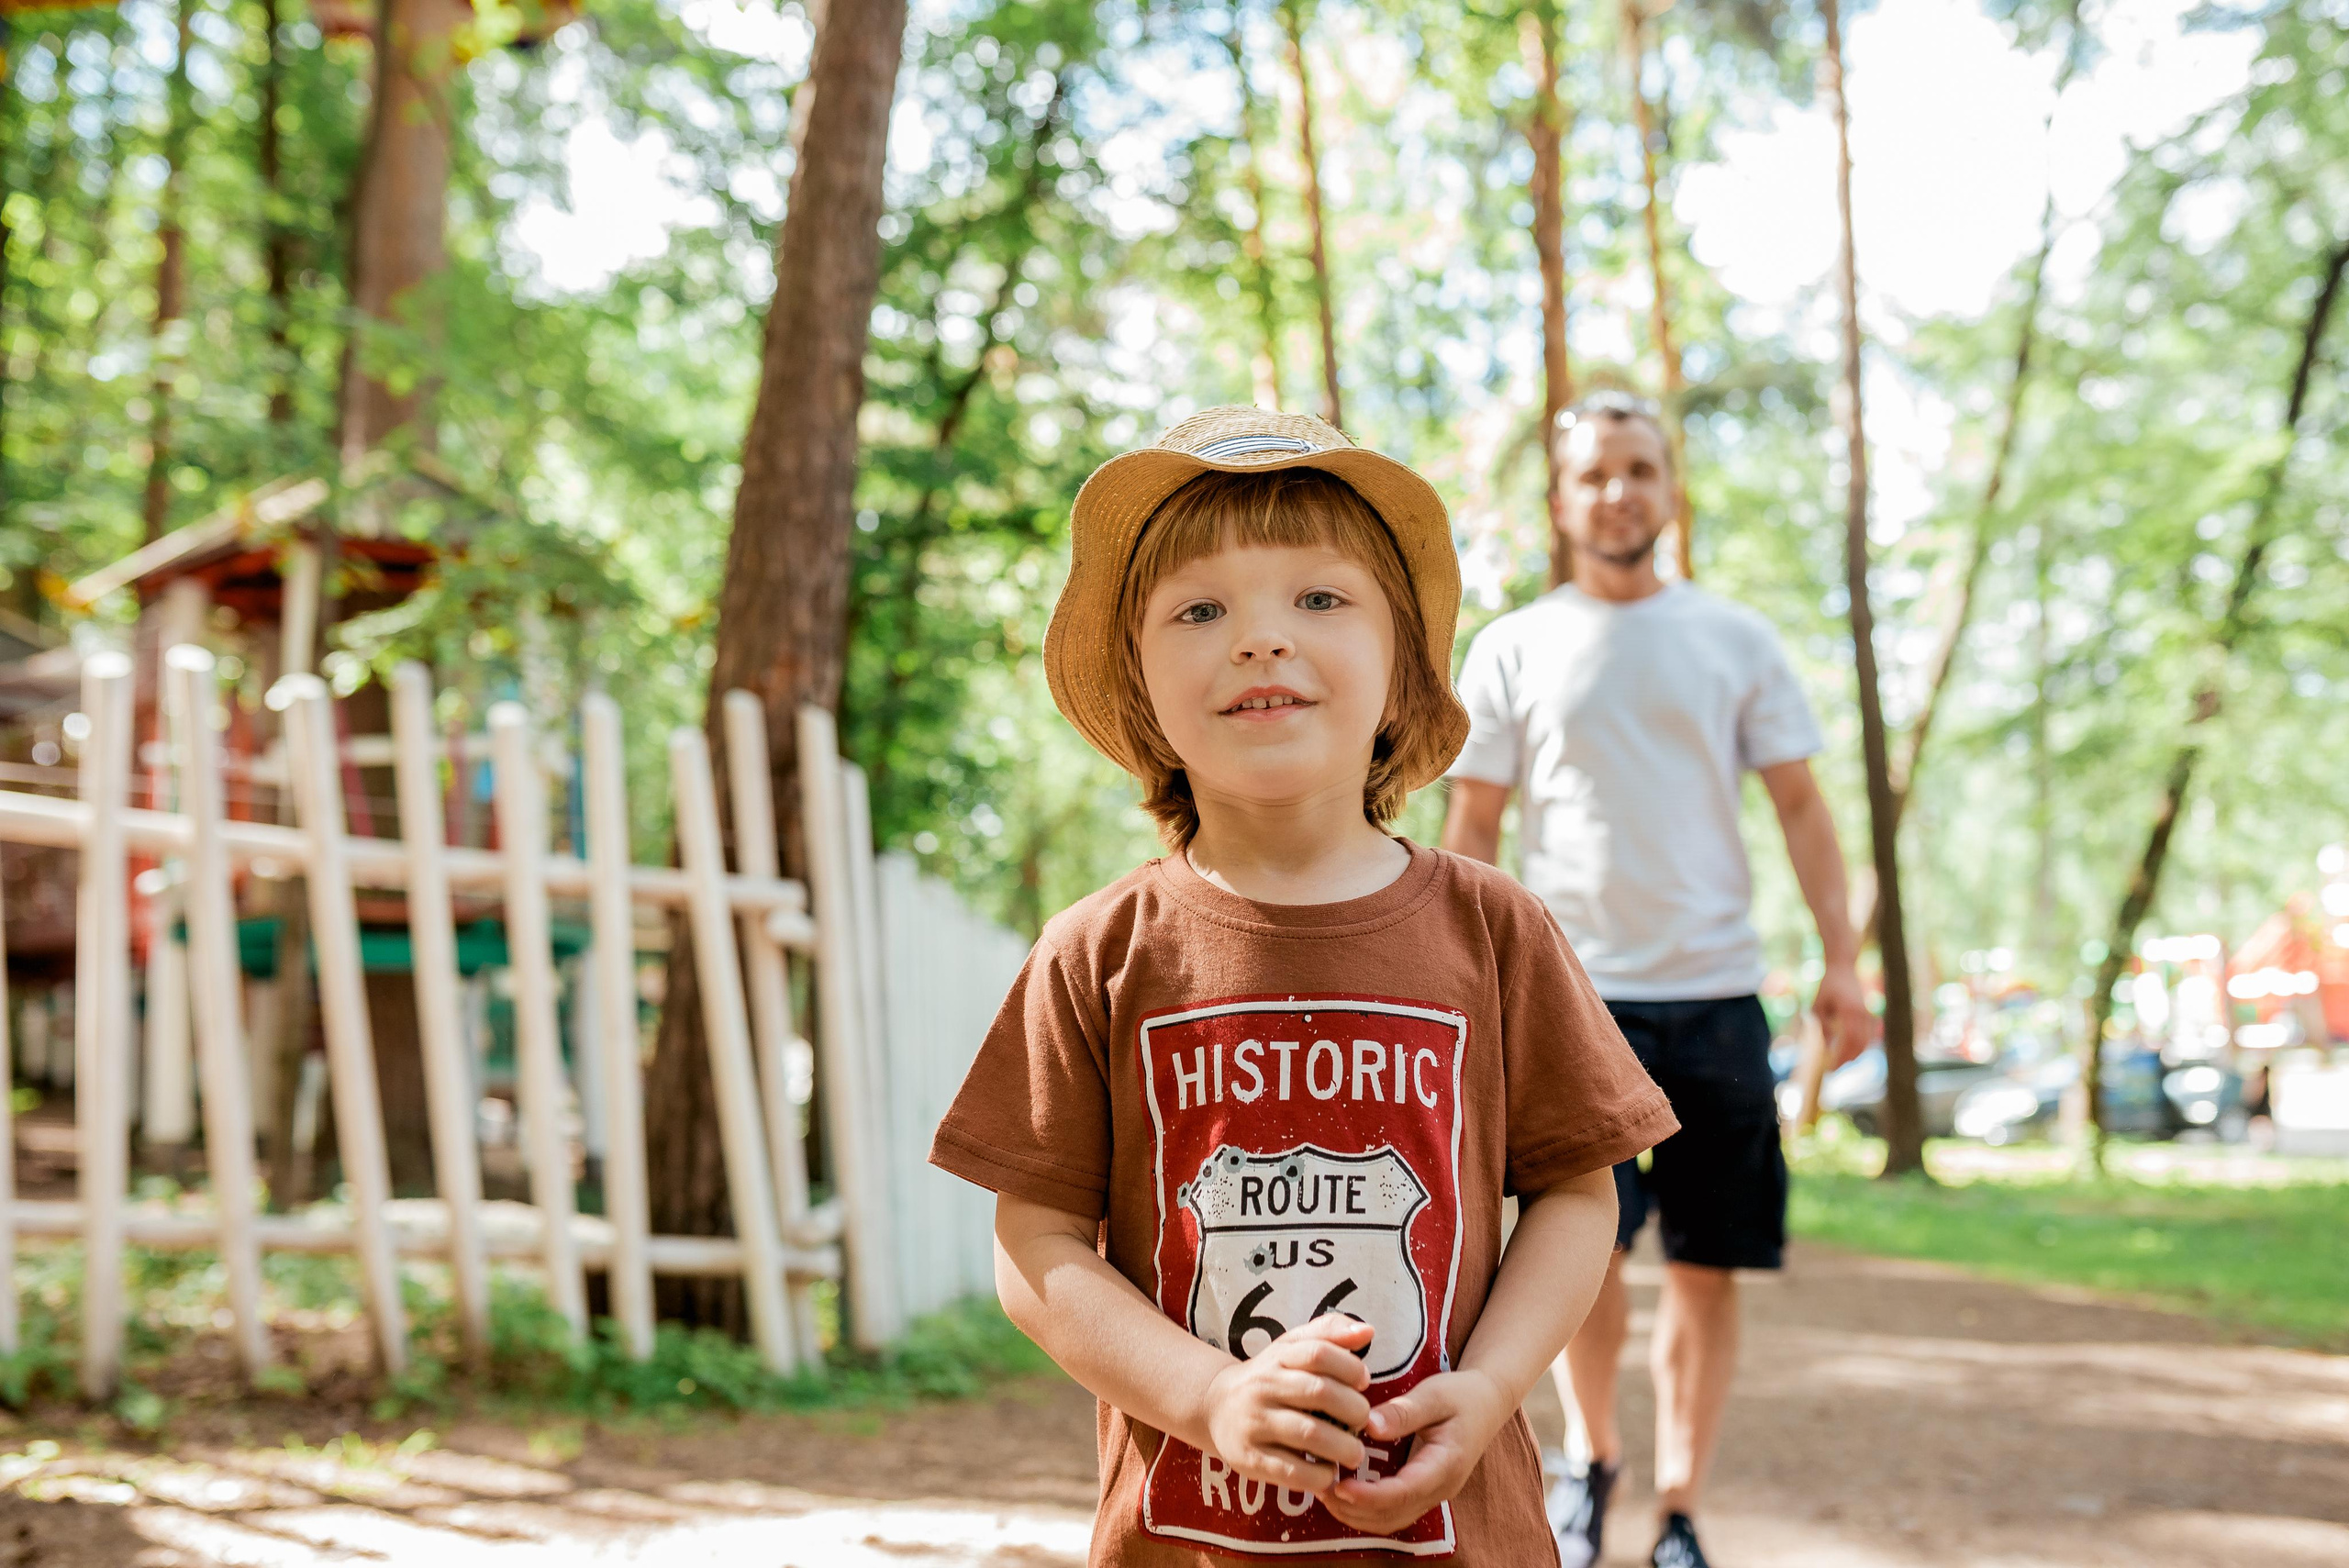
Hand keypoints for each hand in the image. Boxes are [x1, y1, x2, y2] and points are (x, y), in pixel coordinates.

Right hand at [1200, 1315, 1373, 1493]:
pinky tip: (1328, 1473)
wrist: (1215, 1407)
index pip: (1318, 1352)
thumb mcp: (1291, 1347)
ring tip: (1354, 1453)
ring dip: (1343, 1447)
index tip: (1364, 1382)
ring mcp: (1254, 1423)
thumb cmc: (1269, 1377)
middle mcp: (1263, 1387)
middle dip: (1354, 1410)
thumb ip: (1329, 1334)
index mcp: (1277, 1358)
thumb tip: (1368, 1331)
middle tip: (1364, 1421)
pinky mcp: (1249, 1458)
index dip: (1349, 1366)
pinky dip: (1319, 1475)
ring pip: (1308, 1434)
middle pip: (1319, 1392)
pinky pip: (1291, 1471)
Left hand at [1321, 1368, 1510, 1535]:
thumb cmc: (1461, 1395)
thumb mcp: (1435, 1394)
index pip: (1404, 1492)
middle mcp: (1440, 1487)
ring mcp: (1432, 1493)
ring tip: (1323, 1490)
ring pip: (1390, 1520)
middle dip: (1353, 1508)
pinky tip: (1342, 1490)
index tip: (1339, 1486)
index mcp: (1446, 1464)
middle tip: (1318, 1486)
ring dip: (1355, 1513)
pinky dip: (1364, 1509)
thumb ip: (1403, 1412)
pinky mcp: (1422, 1491)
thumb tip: (1368, 1426)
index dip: (1369, 1495)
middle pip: (1392, 1515)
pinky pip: (1391, 1512)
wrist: (1486, 1403)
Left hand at [1814, 960, 1871, 1066]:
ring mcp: (1869, 1014)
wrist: (1843, 968)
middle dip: (1847, 1059)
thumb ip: (1822, 1026)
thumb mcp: (1818, 1006)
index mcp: (1850, 1011)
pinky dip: (1862, 1046)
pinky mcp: (1870, 1014)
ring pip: (1867, 1042)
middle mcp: (1863, 1014)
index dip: (1841, 1057)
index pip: (1849, 1041)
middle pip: (1860, 1045)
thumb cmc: (1827, 986)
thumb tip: (1826, 1048)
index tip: (1830, 1068)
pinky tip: (1851, 1051)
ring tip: (1839, 1061)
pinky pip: (1870, 1035)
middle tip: (1833, 1068)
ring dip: (1855, 1054)